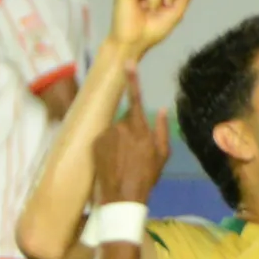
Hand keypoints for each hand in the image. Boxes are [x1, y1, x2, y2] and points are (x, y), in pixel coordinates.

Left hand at [92, 65, 169, 205]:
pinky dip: (108, 146)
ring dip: (119, 138)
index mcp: (139, 128)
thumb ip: (162, 130)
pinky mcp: (95, 142)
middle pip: (126, 118)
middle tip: (136, 150)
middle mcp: (121, 126)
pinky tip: (113, 161)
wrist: (122, 196)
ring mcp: (106, 134)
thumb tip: (162, 110)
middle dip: (131, 128)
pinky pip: (104, 138)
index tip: (128, 62)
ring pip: (115, 129)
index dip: (132, 79)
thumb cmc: (146, 177)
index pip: (136, 98)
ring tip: (124, 159)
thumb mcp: (162, 155)